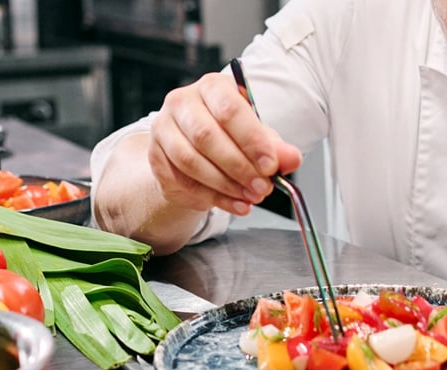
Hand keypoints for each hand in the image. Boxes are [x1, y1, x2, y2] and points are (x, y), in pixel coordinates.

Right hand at [148, 72, 302, 215]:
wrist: (196, 150)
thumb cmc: (228, 135)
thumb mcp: (257, 137)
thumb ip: (275, 147)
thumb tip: (290, 159)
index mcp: (212, 87)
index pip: (229, 109)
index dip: (251, 140)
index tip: (270, 165)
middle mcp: (183, 102)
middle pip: (206, 136)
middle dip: (238, 167)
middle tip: (262, 187)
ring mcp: (164, 128)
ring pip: (191, 161)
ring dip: (224, 185)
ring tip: (249, 197)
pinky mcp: (155, 156)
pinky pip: (182, 181)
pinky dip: (212, 197)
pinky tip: (234, 204)